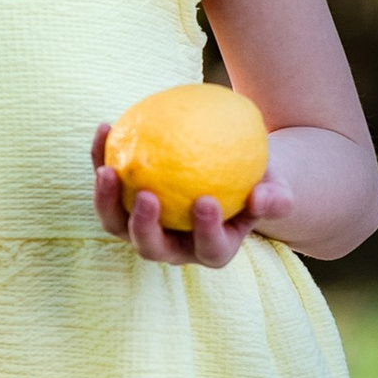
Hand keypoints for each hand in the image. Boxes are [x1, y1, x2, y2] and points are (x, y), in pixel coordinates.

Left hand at [90, 118, 293, 268]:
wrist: (230, 168)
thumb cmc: (257, 180)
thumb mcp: (276, 187)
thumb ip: (275, 197)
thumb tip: (262, 198)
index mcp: (213, 249)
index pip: (209, 248)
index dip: (206, 232)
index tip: (206, 201)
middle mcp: (174, 246)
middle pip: (152, 248)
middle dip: (145, 228)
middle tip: (148, 195)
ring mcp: (144, 228)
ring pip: (118, 225)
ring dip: (106, 201)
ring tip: (107, 169)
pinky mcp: (123, 202)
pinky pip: (108, 185)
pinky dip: (100, 158)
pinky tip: (105, 128)